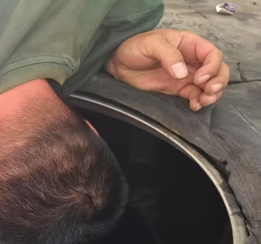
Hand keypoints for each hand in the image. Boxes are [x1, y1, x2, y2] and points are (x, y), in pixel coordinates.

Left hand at [106, 29, 228, 111]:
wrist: (118, 63)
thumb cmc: (134, 47)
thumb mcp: (151, 44)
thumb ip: (168, 55)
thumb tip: (182, 73)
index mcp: (190, 44)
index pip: (212, 55)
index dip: (211, 67)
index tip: (199, 78)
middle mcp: (192, 60)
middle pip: (217, 70)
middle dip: (218, 82)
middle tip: (208, 92)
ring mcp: (186, 75)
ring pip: (209, 85)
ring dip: (211, 95)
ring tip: (202, 102)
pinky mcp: (177, 88)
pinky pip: (194, 95)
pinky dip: (198, 101)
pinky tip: (194, 106)